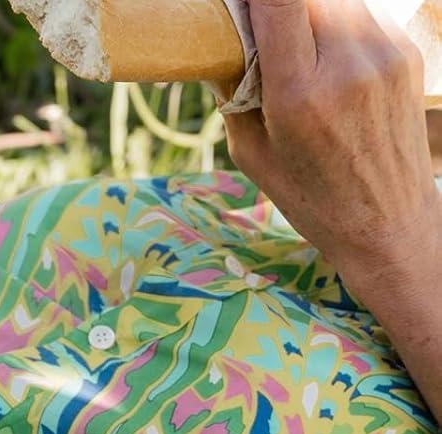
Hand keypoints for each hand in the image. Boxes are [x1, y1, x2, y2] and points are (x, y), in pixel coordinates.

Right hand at [224, 0, 440, 299]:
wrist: (387, 219)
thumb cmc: (309, 196)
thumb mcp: (252, 155)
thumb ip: (235, 93)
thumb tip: (221, 43)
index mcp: (299, 97)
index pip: (280, 2)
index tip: (238, 9)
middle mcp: (346, 65)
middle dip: (277, 10)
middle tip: (261, 38)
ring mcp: (383, 53)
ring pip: (334, 2)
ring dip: (308, 15)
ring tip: (297, 54)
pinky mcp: (404, 50)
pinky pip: (361, 15)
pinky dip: (336, 27)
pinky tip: (329, 63)